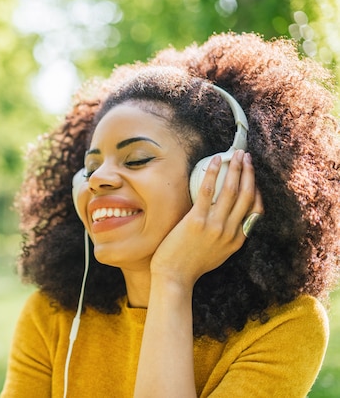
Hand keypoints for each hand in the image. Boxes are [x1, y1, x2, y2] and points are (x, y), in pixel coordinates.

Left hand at [150, 150, 263, 287]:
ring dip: (236, 169)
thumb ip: (225, 239)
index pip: (255, 211)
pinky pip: (208, 191)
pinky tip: (215, 161)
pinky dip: (213, 173)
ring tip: (236, 155)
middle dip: (249, 173)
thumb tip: (225, 222)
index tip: (253, 176)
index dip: (256, 190)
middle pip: (246, 196)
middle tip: (246, 157)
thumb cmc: (190, 266)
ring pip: (231, 190)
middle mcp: (230, 232)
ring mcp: (215, 226)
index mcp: (237, 240)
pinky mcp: (197, 221)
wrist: (174, 277)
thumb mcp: (217, 254)